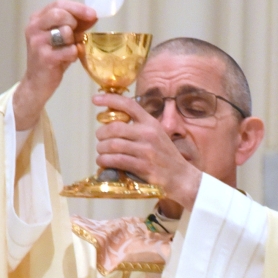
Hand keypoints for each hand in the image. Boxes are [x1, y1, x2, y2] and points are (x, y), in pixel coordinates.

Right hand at [13, 0, 97, 130]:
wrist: (37, 83)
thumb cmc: (52, 58)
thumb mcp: (63, 38)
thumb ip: (76, 25)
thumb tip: (93, 16)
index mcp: (37, 19)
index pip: (58, 4)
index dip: (78, 7)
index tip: (93, 13)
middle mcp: (33, 28)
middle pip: (60, 13)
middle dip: (74, 22)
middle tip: (78, 33)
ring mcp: (37, 42)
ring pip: (65, 31)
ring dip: (73, 41)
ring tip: (68, 49)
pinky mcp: (44, 58)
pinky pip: (69, 50)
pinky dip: (73, 54)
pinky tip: (67, 59)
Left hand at [93, 93, 201, 209]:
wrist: (182, 177)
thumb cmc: (166, 156)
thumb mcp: (157, 134)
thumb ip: (139, 127)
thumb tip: (113, 123)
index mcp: (151, 123)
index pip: (129, 105)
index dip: (110, 100)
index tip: (95, 99)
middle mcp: (148, 133)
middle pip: (114, 127)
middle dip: (101, 134)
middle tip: (100, 140)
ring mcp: (146, 150)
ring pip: (112, 145)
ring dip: (101, 149)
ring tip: (101, 153)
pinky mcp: (143, 166)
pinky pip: (116, 160)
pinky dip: (105, 161)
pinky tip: (103, 162)